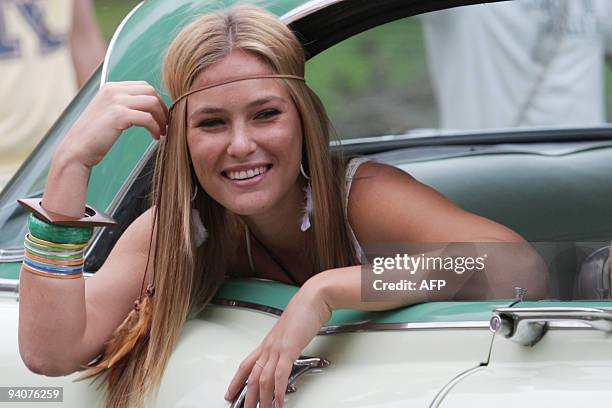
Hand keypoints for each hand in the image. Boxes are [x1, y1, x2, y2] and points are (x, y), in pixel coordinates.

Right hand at [59, 81, 167, 167]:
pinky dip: (155, 128)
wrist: (76, 149)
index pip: (143, 86)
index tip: (161, 115)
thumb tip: (148, 106)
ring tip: (161, 132)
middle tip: (165, 124)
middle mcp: (113, 90)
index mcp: (111, 87)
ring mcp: (115, 101)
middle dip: (162, 108)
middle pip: (150, 91)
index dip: (157, 100)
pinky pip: (147, 118)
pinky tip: (155, 137)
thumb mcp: (108, 113)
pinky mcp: (118, 115)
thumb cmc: (93, 136)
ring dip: (161, 118)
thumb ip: (124, 105)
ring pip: (152, 103)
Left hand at [225, 281, 331, 407]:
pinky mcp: (289, 349)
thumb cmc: (304, 311)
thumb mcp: (291, 332)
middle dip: (246, 396)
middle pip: (251, 376)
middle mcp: (269, 346)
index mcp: (267, 342)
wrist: (313, 298)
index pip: (246, 365)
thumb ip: (286, 345)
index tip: (229, 393)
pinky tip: (278, 401)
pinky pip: (280, 374)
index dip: (236, 381)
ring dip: (262, 398)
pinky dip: (278, 391)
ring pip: (263, 379)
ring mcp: (277, 348)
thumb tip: (287, 356)